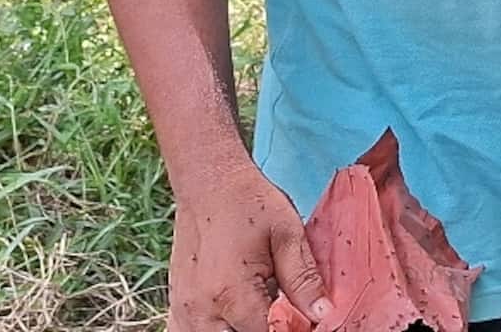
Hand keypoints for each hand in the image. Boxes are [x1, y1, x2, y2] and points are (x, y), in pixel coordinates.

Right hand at [168, 158, 330, 331]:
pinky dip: (212, 331)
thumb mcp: (287, 233)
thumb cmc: (251, 203)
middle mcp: (201, 311)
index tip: (304, 321)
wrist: (209, 183)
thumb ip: (303, 278)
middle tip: (281, 313)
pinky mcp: (176, 305)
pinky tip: (231, 316)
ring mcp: (184, 310)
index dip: (290, 331)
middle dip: (262, 330)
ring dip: (236, 331)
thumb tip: (323, 313)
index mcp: (233, 295)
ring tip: (259, 310)